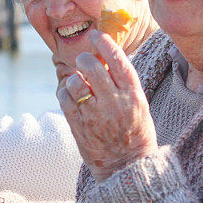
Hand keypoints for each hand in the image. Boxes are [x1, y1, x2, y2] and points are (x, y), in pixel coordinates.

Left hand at [57, 30, 157, 181]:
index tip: (96, 34)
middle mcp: (115, 103)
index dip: (105, 43)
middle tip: (83, 60)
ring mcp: (95, 115)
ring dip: (74, 78)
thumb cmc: (135, 132)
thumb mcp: (139, 105)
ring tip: (79, 84)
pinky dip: (65, 92)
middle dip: (84, 58)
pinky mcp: (79, 126)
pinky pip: (64, 98)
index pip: (117, 60)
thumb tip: (104, 56)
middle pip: (92, 67)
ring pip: (75, 82)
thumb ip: (123, 83)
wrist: (127, 168)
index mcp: (133, 95)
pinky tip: (71, 96)